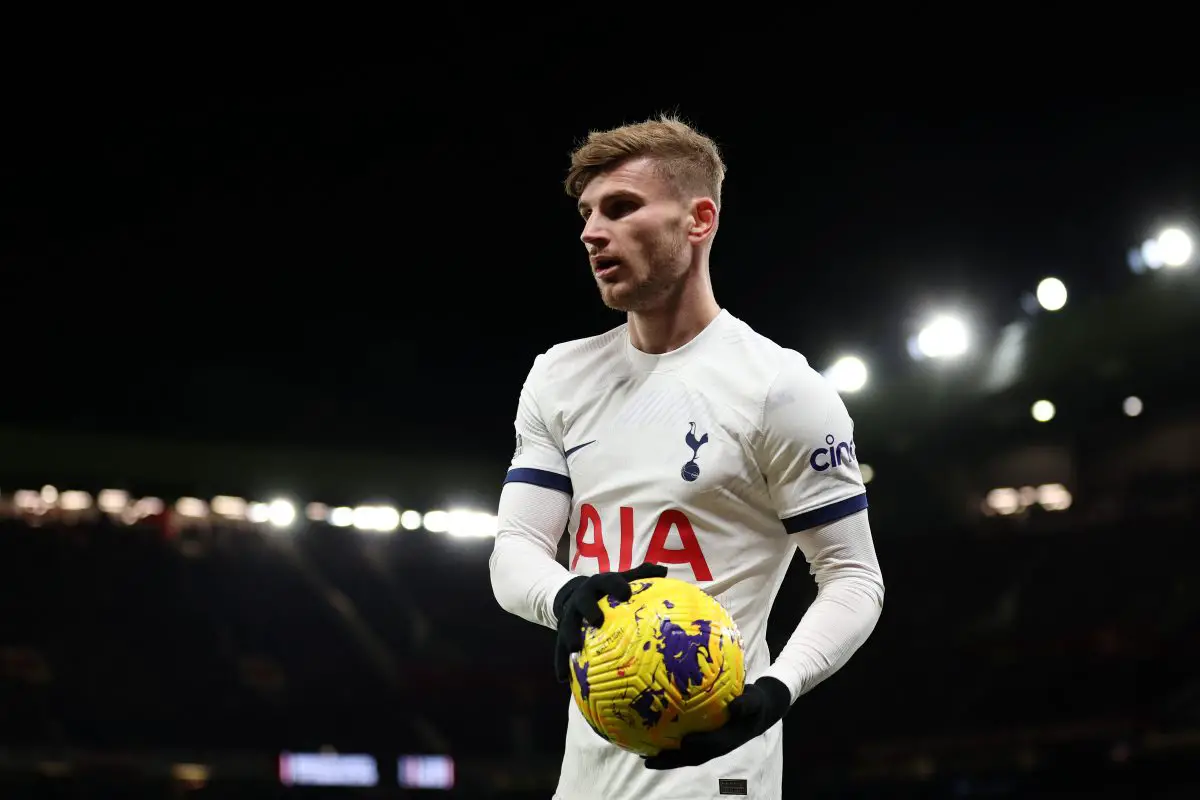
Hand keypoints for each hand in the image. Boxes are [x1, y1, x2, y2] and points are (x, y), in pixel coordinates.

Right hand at [552, 562, 668, 682]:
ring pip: (567, 625)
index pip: (608, 581)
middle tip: (597, 620)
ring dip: (569, 636)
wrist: (572, 594)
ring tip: (575, 649)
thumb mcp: (620, 579)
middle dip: (589, 609)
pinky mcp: (561, 633)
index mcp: (598, 584)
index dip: (616, 585)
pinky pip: (558, 649)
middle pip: (583, 601)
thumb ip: (641, 575)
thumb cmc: (605, 591)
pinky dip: (560, 663)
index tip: (626, 593)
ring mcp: (570, 616)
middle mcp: (582, 598)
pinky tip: (562, 679)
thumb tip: (665, 570)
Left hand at [643, 676, 791, 768]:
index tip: (684, 744)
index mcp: (727, 740)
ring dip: (665, 756)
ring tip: (643, 756)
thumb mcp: (754, 702)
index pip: (710, 746)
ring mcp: (707, 743)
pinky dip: (667, 743)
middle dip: (671, 760)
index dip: (698, 747)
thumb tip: (736, 705)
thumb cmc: (754, 705)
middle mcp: (714, 745)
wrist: (757, 710)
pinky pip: (682, 742)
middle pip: (690, 757)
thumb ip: (746, 704)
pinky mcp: (701, 737)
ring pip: (684, 754)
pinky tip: (650, 736)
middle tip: (649, 761)